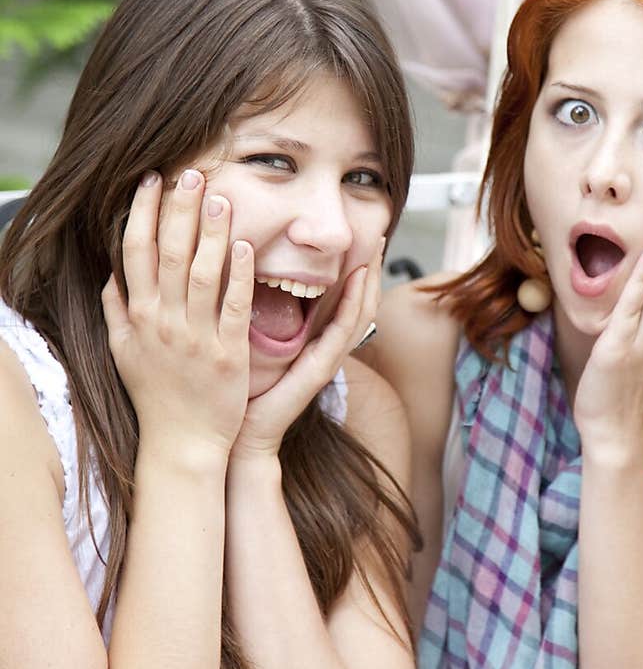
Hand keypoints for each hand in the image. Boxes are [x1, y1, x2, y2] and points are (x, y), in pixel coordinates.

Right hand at [102, 169, 253, 457]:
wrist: (181, 444)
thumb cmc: (155, 396)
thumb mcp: (123, 353)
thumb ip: (115, 312)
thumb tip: (109, 276)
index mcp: (138, 316)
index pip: (135, 252)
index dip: (143, 213)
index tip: (153, 180)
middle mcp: (163, 322)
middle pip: (168, 253)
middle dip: (179, 210)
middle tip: (192, 173)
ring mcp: (196, 337)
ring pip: (202, 274)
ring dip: (211, 233)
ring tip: (222, 198)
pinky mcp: (228, 354)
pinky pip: (234, 307)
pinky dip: (239, 275)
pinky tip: (245, 246)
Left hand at [229, 235, 385, 464]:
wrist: (241, 434)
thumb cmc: (242, 390)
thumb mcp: (254, 344)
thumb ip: (260, 315)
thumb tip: (249, 276)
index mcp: (313, 341)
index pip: (344, 299)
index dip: (354, 270)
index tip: (356, 239)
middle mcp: (326, 348)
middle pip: (360, 302)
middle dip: (370, 268)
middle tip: (374, 233)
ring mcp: (328, 359)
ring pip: (360, 313)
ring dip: (369, 280)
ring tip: (373, 250)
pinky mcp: (320, 370)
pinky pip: (343, 331)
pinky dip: (354, 304)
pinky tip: (357, 280)